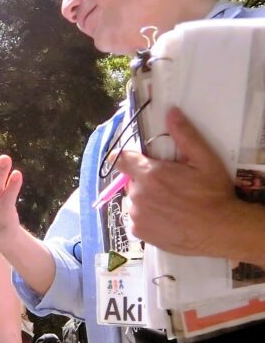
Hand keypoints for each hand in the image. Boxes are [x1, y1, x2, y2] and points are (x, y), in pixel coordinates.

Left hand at [115, 107, 240, 256]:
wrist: (220, 231)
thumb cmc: (213, 194)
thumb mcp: (204, 160)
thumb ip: (185, 135)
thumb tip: (171, 111)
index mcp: (149, 174)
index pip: (121, 159)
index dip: (127, 158)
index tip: (133, 159)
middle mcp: (137, 194)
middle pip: (132, 181)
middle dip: (144, 180)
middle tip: (167, 186)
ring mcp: (136, 214)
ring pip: (133, 200)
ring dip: (144, 199)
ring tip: (168, 204)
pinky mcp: (138, 231)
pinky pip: (135, 219)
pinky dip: (145, 217)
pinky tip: (165, 218)